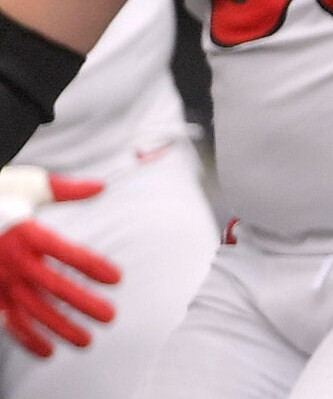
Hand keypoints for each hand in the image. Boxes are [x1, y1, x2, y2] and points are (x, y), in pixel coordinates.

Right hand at [0, 167, 118, 357]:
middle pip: (54, 288)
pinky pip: (8, 321)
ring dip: (58, 329)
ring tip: (85, 342)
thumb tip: (101, 186)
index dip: (94, 267)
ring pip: (31, 311)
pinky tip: (47, 351)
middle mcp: (13, 260)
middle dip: (83, 305)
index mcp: (27, 233)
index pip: (68, 253)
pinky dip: (27, 338)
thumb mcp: (28, 185)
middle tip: (110, 318)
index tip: (117, 279)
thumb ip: (65, 189)